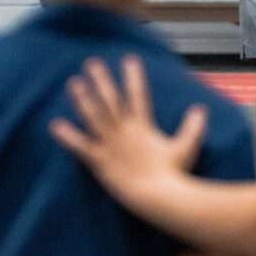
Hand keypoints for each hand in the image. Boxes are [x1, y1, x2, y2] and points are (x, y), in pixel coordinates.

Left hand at [50, 56, 206, 202]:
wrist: (158, 195)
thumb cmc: (173, 174)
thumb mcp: (186, 148)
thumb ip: (192, 128)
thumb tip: (201, 110)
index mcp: (143, 127)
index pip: (137, 95)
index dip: (133, 76)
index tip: (128, 59)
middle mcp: (124, 131)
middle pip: (111, 100)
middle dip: (102, 80)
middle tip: (92, 63)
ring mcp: (110, 145)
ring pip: (94, 117)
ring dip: (83, 99)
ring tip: (73, 83)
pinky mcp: (100, 161)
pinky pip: (81, 147)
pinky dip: (68, 136)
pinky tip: (55, 126)